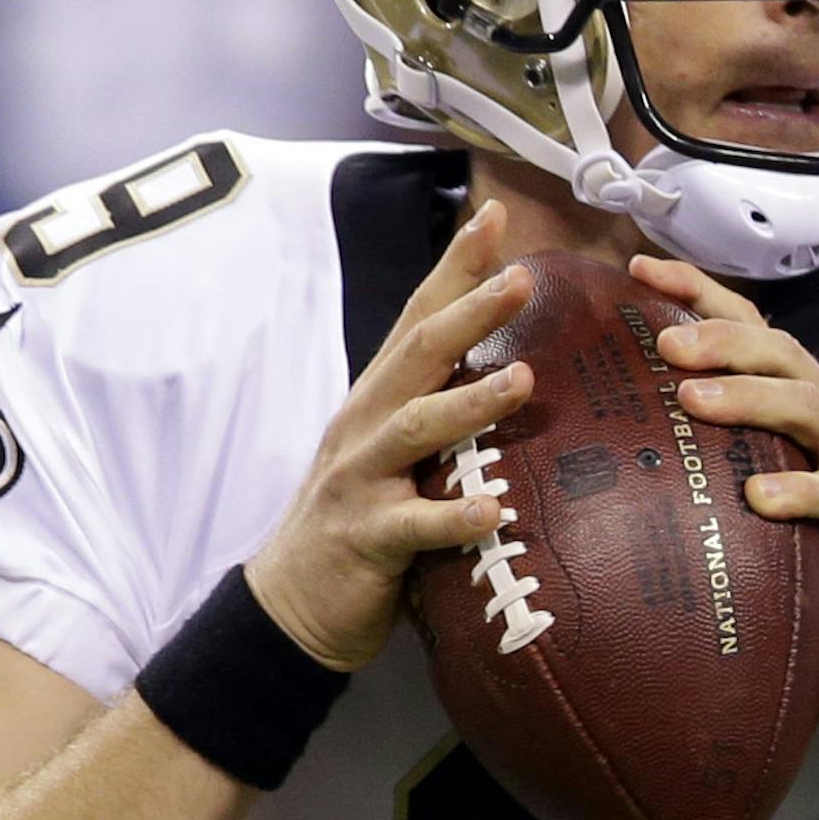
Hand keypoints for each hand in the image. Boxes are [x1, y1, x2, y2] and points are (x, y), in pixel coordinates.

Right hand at [245, 201, 536, 670]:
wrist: (294, 603)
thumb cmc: (365, 518)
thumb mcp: (402, 452)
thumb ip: (446, 411)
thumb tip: (523, 368)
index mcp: (382, 396)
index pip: (421, 316)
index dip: (456, 265)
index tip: (496, 216)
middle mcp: (368, 423)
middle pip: (420, 353)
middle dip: (471, 310)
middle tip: (524, 277)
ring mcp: (362, 478)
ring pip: (416, 428)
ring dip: (471, 403)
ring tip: (525, 382)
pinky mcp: (366, 538)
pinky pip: (414, 526)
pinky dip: (452, 517)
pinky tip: (491, 512)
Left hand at [629, 253, 818, 673]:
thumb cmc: (808, 536)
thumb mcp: (752, 477)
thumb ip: (706, 448)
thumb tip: (609, 431)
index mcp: (796, 397)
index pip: (749, 326)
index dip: (698, 291)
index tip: (638, 269)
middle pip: (780, 355)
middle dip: (721, 339)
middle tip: (665, 345)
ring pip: (807, 408)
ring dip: (749, 398)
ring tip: (693, 399)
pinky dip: (799, 489)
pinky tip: (759, 497)